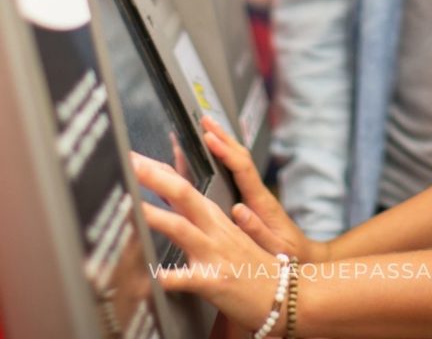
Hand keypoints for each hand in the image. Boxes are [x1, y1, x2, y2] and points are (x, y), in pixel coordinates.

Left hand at [131, 152, 282, 330]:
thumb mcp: (225, 234)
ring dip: (156, 216)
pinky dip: (173, 277)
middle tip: (130, 162)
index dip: (159, 168)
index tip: (135, 156)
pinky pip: (191, 279)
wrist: (283, 292)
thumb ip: (200, 215)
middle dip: (154, 177)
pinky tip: (155, 275)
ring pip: (182, 228)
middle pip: (183, 194)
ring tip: (130, 208)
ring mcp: (215, 253)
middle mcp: (214, 228)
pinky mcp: (216, 282)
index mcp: (215, 216)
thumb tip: (173, 198)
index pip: (184, 184)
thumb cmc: (252, 265)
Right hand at [201, 116, 327, 263]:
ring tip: (207, 127)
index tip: (209, 138)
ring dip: (224, 143)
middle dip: (223, 137)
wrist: (304, 259)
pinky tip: (216, 153)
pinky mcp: (253, 200)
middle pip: (241, 157)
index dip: (226, 152)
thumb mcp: (274, 249)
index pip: (242, 169)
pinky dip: (226, 158)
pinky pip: (237, 172)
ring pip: (240, 161)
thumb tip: (238, 210)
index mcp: (262, 202)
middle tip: (205, 120)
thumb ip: (257, 231)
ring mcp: (256, 195)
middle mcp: (259, 193)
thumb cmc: (288, 258)